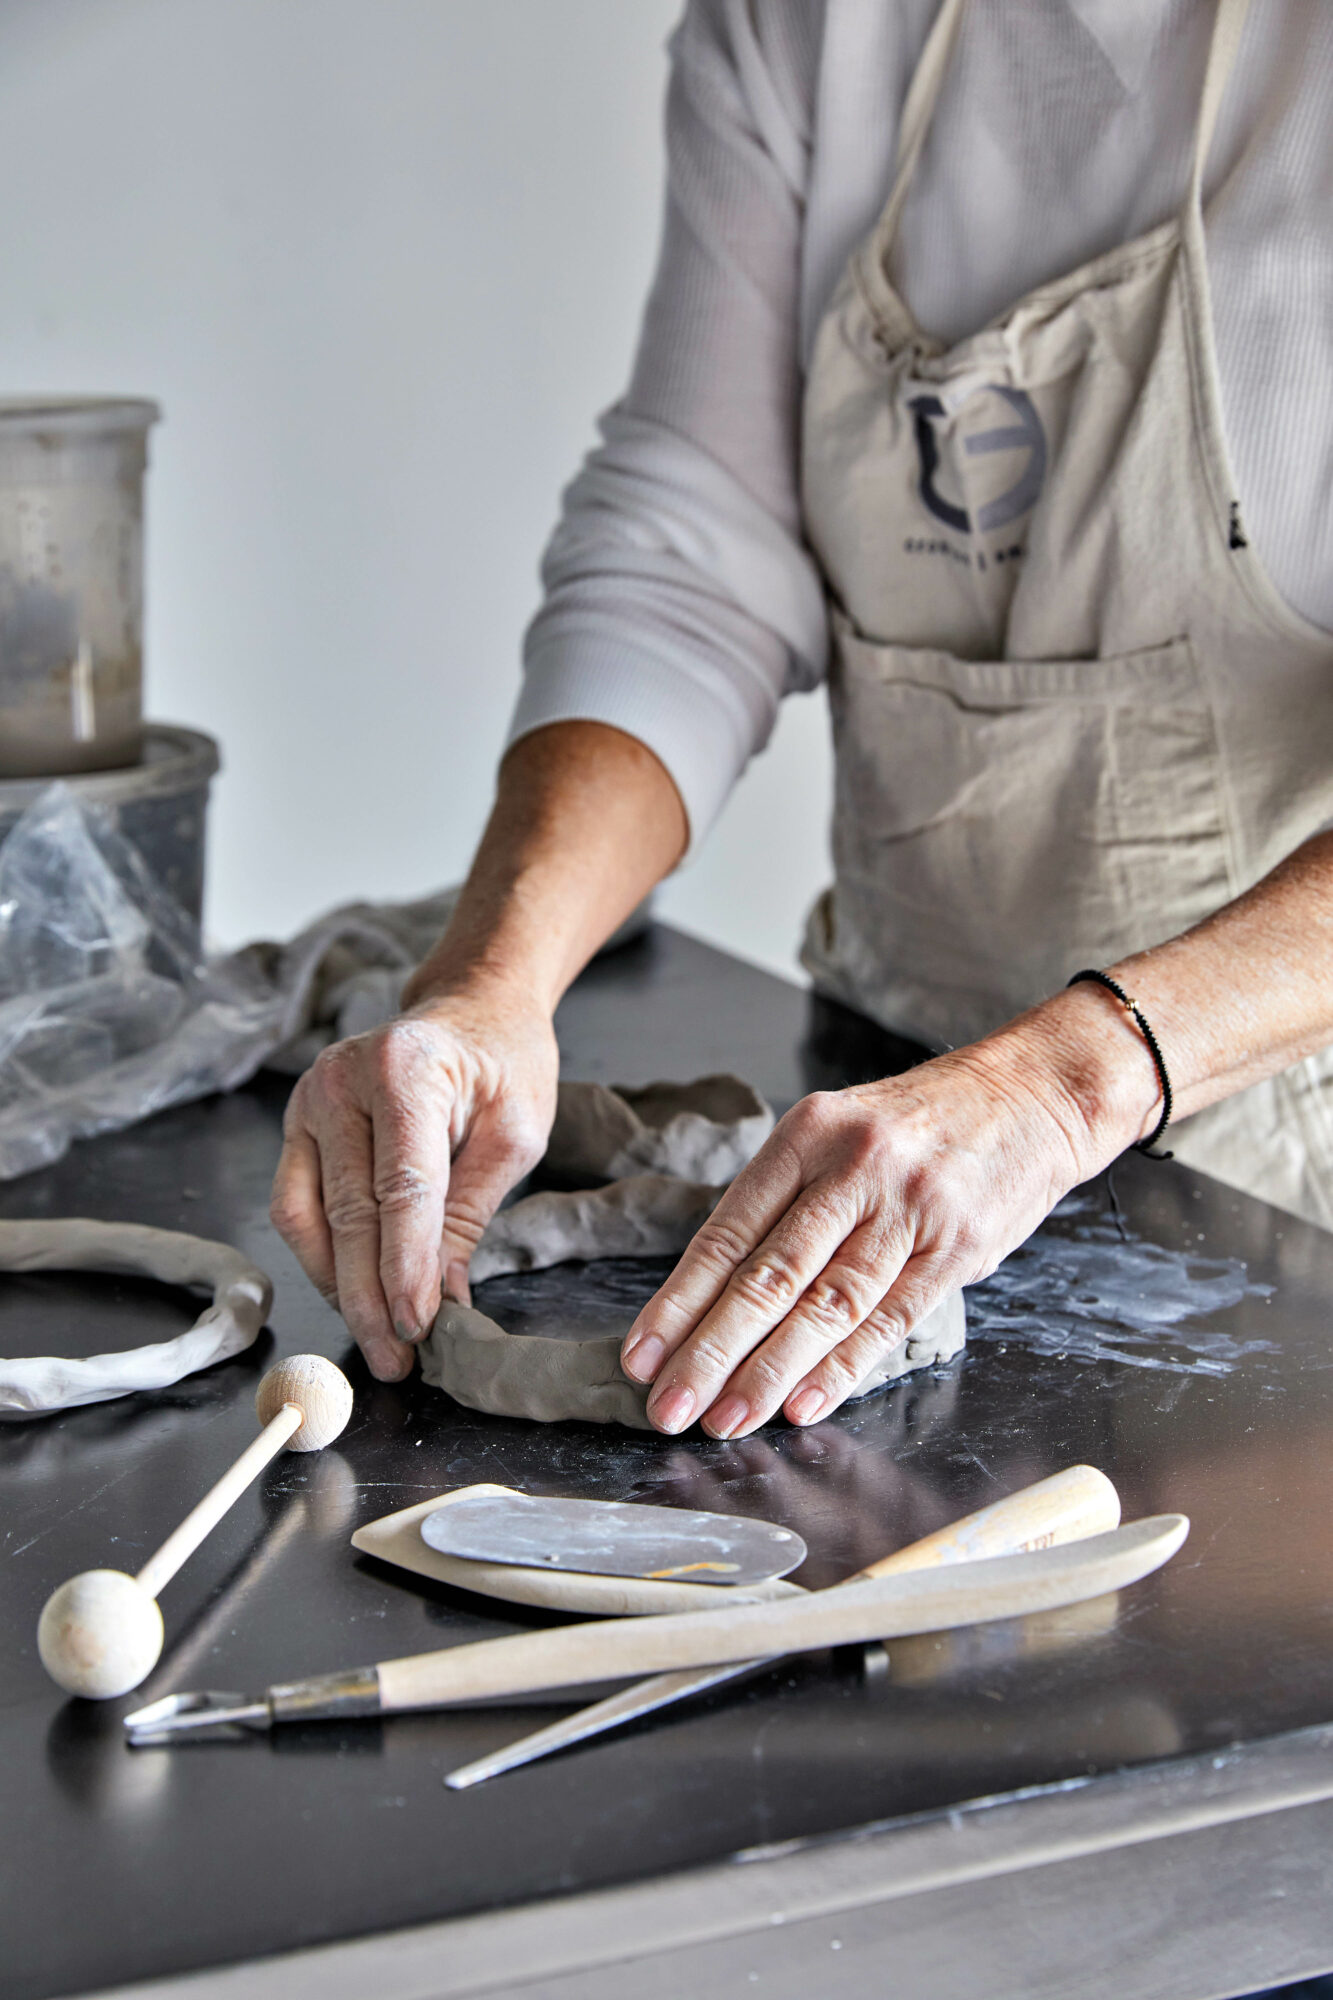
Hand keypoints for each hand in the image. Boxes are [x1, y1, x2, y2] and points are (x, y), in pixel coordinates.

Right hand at [270, 982, 557, 1380]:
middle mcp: (339, 1080)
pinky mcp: (295, 1125)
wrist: (471, 1008)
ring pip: (305, 1218)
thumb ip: (471, 1215)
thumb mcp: (514, 1133)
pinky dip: (322, 1257)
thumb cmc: (503, 1062)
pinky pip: (295, 1205)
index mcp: (403, 1070)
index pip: (399, 1190)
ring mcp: (307, 1100)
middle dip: (370, 1297)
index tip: (418, 1329)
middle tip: (396, 1360)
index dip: (405, 1269)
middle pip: (346, 1212)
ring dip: (337, 1288)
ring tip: (377, 1340)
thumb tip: (440, 1303)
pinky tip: (353, 1294)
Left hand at [619, 999, 1156, 1437]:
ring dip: (769, 1372)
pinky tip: (804, 1404)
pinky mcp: (956, 1247)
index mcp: (807, 1135)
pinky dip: (842, 1368)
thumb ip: (789, 1201)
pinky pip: (888, 1318)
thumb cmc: (921, 1124)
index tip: (642, 1356)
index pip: (727, 1232)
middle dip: (710, 1350)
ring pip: (824, 1305)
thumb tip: (717, 1292)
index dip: (678, 1302)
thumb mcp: (841, 1131)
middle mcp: (852, 1168)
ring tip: (727, 1417)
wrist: (1032, 1094)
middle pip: (767, 1276)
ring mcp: (907, 1209)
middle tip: (671, 1405)